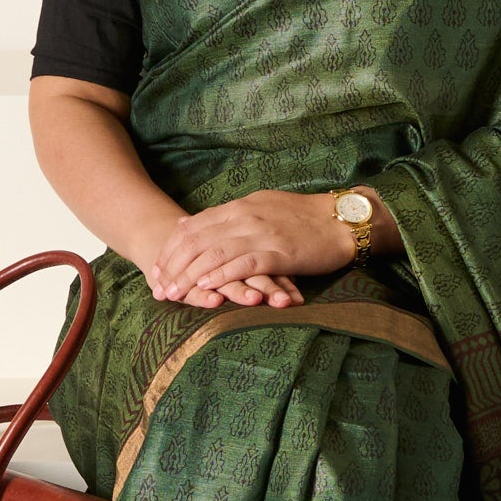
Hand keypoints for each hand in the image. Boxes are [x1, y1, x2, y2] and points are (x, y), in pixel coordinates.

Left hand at [148, 191, 355, 309]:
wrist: (342, 220)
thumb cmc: (304, 218)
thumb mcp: (261, 207)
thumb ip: (228, 216)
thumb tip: (193, 222)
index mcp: (240, 207)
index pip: (193, 227)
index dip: (171, 249)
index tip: (158, 269)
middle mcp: (245, 217)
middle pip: (196, 241)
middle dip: (173, 266)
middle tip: (158, 288)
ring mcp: (261, 234)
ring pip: (213, 254)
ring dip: (189, 276)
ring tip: (173, 293)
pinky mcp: (279, 252)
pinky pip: (243, 264)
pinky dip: (221, 276)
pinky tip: (206, 288)